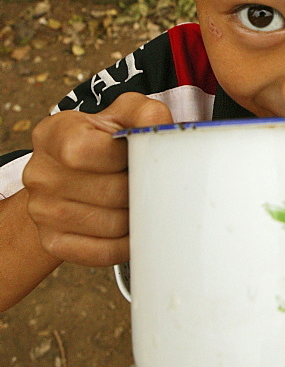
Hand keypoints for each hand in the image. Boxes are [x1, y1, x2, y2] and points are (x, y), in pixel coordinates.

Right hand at [23, 93, 172, 267]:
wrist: (76, 173)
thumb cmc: (105, 141)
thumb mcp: (125, 114)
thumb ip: (146, 114)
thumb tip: (161, 129)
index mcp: (53, 134)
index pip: (88, 151)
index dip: (126, 156)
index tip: (137, 155)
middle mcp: (40, 173)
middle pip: (110, 192)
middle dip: (139, 188)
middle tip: (146, 181)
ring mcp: (42, 210)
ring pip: (113, 225)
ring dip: (137, 215)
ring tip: (138, 199)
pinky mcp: (53, 241)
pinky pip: (102, 252)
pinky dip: (126, 243)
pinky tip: (132, 227)